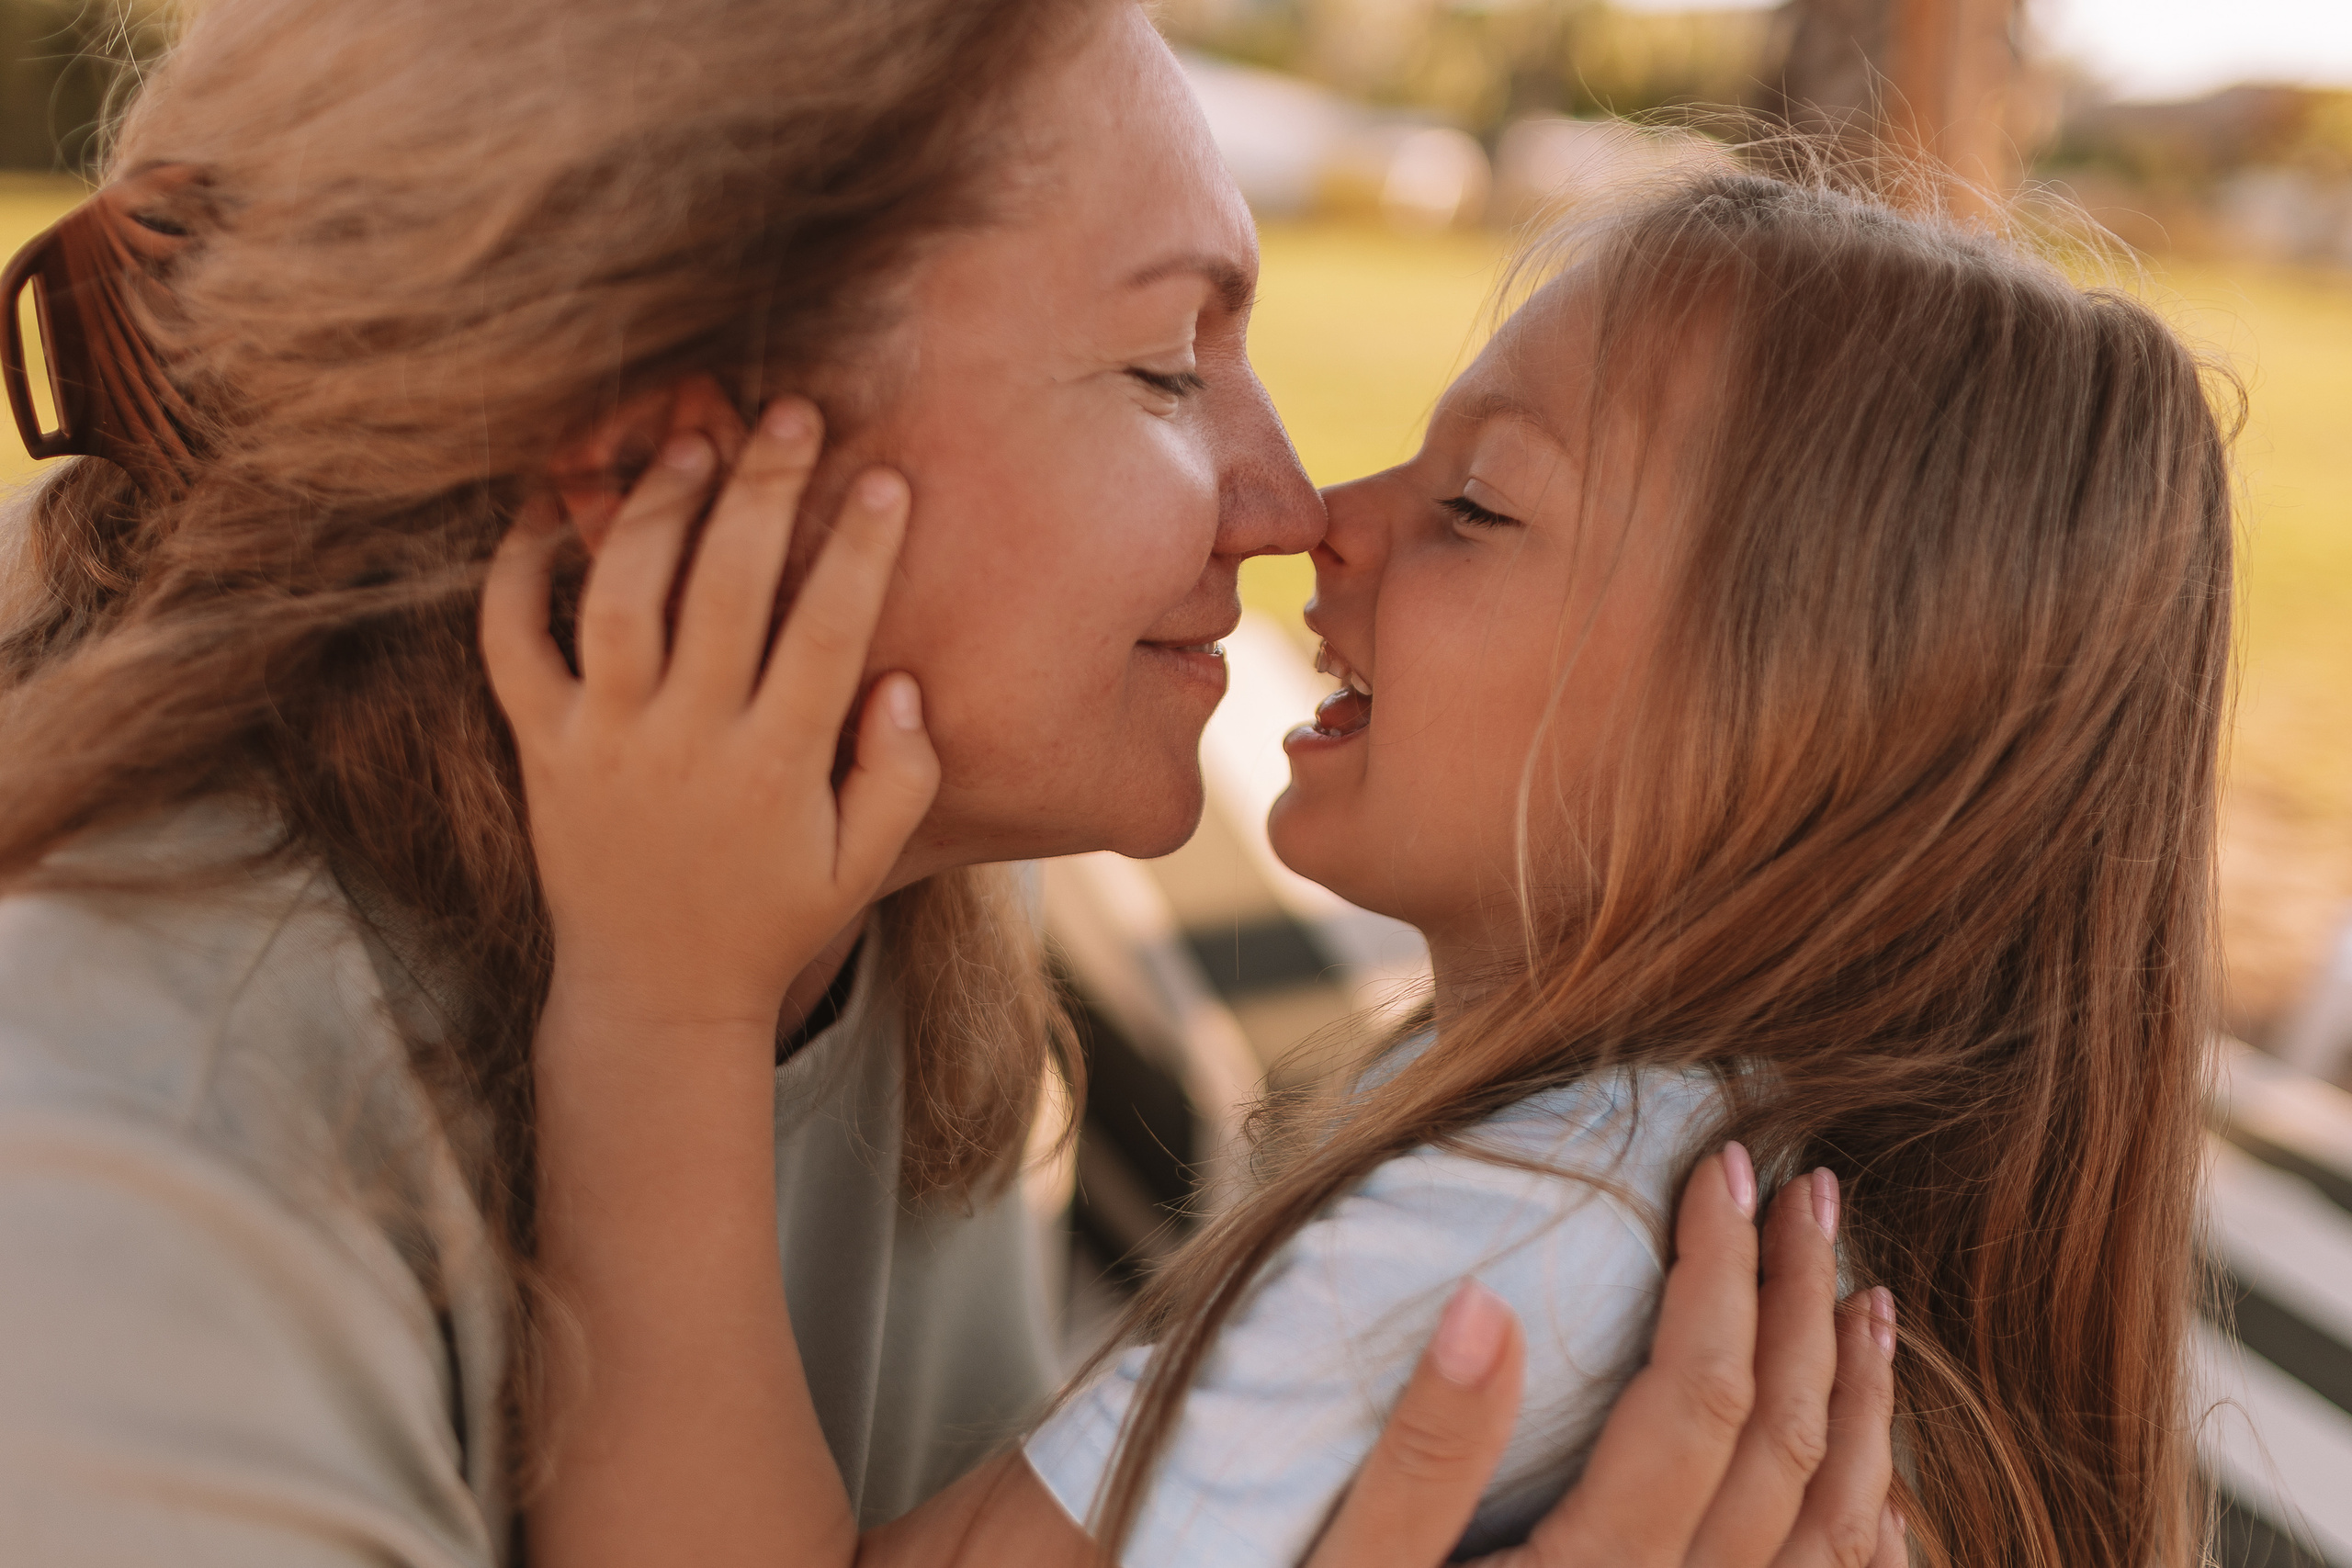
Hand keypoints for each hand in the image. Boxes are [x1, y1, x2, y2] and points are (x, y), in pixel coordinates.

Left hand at [481, 397, 938, 1034]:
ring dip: (656, 510)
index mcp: (774, 768)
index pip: (825, 634)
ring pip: (618, 597)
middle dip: (765, 490)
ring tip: (695, 442)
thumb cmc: (770, 917)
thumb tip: (902, 683)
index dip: (859, 550)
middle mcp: (685, 741)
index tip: (886, 479)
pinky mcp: (540, 743)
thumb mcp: (863, 866)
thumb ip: (899, 777)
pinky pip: (510, 642)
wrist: (652, 990)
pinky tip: (550, 503)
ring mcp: (602, 738)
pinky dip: (516, 569)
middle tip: (792, 413)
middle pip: (725, 588)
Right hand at [1307, 1147, 1905, 1567]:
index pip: (1697, 1395)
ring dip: (1864, 1406)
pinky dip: (1872, 1533)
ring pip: (1836, 1533)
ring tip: (1873, 1301)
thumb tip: (1485, 1301)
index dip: (1721, 1270)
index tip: (1722, 1164)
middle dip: (1805, 1303)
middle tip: (1812, 1189)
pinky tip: (1880, 1485)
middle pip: (1784, 1447)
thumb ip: (1423, 1455)